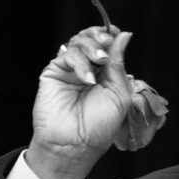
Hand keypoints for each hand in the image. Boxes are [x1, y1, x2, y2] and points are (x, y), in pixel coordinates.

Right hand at [26, 27, 133, 178]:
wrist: (77, 144)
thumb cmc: (100, 125)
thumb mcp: (119, 93)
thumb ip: (119, 64)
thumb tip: (124, 35)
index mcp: (106, 74)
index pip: (107, 45)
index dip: (111, 36)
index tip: (116, 33)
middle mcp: (88, 69)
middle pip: (91, 38)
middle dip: (100, 36)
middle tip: (106, 44)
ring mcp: (70, 70)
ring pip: (78, 42)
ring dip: (92, 47)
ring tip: (100, 61)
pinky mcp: (54, 72)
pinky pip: (67, 55)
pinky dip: (80, 63)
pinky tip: (88, 79)